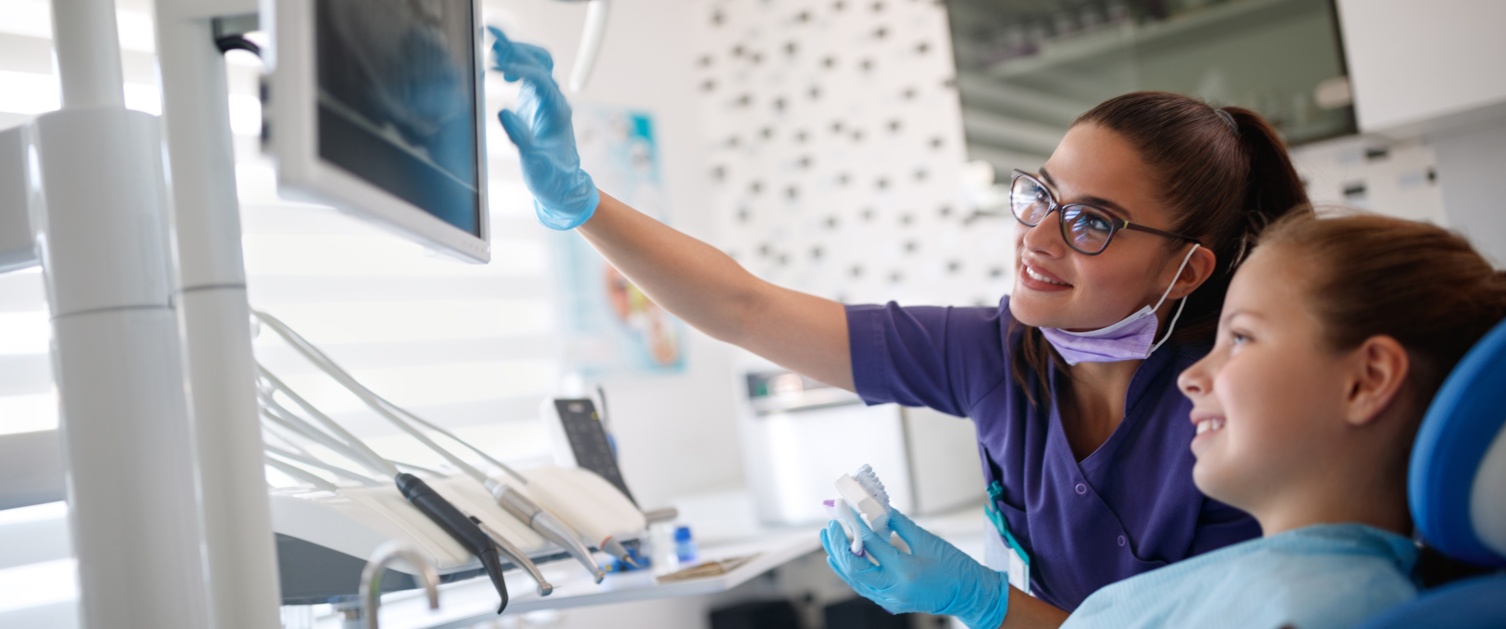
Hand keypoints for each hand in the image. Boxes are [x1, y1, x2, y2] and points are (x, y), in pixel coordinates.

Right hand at [488, 26, 599, 229]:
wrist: (561, 187)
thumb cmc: (550, 177)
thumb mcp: (533, 162)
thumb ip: (519, 137)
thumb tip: (503, 112)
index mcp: (556, 110)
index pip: (539, 77)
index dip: (517, 68)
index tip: (493, 67)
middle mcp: (553, 100)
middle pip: (540, 61)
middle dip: (516, 47)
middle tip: (490, 37)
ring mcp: (545, 100)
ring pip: (536, 64)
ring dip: (516, 51)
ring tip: (492, 45)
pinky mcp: (536, 104)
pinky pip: (528, 75)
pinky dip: (514, 65)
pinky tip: (498, 70)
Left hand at [822, 506, 1008, 628]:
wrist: (970, 595)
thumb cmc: (955, 567)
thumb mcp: (928, 540)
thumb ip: (899, 524)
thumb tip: (877, 508)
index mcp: (906, 572)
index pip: (871, 546)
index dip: (856, 526)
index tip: (846, 510)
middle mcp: (894, 590)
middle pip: (854, 569)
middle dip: (838, 545)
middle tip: (831, 524)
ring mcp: (891, 600)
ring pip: (855, 580)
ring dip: (839, 557)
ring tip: (827, 537)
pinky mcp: (891, 602)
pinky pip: (863, 586)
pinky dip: (849, 571)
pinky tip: (838, 558)